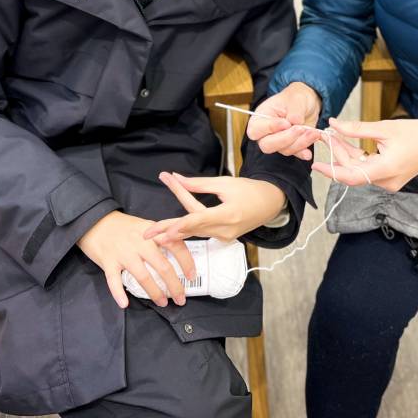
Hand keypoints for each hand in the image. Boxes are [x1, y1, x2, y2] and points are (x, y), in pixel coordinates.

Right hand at [77, 211, 195, 308]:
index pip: (175, 245)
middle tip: (181, 299)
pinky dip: (119, 293)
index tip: (192, 276)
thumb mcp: (144, 226)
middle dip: (174, 285)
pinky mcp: (108, 261)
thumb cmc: (122, 227)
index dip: (186, 262)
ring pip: (142, 275)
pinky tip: (125, 304)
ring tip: (162, 303)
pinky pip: (113, 280)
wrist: (94, 220)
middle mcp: (140, 242)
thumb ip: (159, 238)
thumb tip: (178, 254)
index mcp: (152, 232)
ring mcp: (123, 252)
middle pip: (162, 265)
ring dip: (154, 292)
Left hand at [143, 172, 287, 242]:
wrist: (270, 204)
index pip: (200, 219)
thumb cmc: (249, 190)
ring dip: (174, 231)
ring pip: (195, 232)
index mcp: (228, 214)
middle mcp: (226, 229)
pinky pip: (202, 234)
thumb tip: (177, 179)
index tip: (164, 229)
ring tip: (153, 232)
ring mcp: (225, 237)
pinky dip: (186, 231)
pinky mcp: (224, 238)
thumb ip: (199, 184)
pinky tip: (170, 232)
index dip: (180, 225)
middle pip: (192, 229)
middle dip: (168, 231)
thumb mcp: (225, 183)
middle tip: (147, 234)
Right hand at [246, 82, 323, 160]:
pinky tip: (308, 152)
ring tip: (313, 132)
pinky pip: (294, 153)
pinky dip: (303, 152)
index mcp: (260, 117)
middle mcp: (266, 132)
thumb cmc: (296, 97)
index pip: (255, 130)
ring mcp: (278, 141)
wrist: (307, 103)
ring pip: (284, 150)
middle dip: (286, 139)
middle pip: (267, 145)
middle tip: (300, 129)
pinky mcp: (290, 146)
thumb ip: (295, 111)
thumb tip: (295, 123)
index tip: (286, 123)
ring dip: (300, 143)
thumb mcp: (296, 99)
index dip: (269, 128)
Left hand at [316, 118, 417, 191]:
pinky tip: (349, 144)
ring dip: (347, 154)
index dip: (330, 171)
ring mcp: (389, 182)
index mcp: (386, 169)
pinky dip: (358, 158)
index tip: (315, 164)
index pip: (350, 176)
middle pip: (353, 171)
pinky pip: (368, 170)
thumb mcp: (385, 128)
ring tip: (335, 136)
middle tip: (327, 134)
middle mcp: (386, 181)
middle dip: (338, 153)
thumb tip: (334, 124)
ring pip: (359, 170)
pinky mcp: (391, 179)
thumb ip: (357, 129)